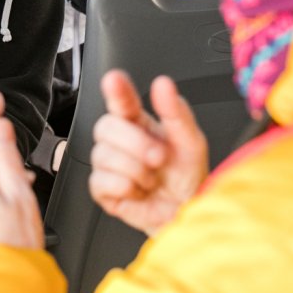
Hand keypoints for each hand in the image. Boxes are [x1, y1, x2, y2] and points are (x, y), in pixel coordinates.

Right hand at [89, 72, 207, 236]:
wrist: (185, 213)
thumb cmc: (187, 177)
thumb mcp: (191, 143)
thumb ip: (177, 113)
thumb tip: (163, 85)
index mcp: (139, 122)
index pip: (121, 100)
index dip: (116, 89)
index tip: (114, 79)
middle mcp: (120, 140)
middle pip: (106, 127)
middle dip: (135, 144)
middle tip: (159, 157)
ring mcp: (108, 164)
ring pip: (103, 155)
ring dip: (136, 171)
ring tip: (152, 180)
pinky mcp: (102, 188)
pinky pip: (101, 181)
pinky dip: (126, 188)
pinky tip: (139, 191)